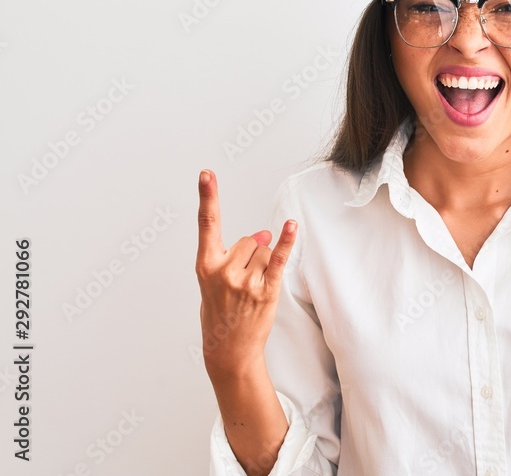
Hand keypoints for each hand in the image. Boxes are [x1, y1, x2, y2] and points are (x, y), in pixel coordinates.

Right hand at [195, 169, 296, 376]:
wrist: (228, 350)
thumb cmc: (220, 313)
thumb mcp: (216, 282)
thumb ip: (234, 254)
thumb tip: (263, 233)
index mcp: (205, 266)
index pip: (207, 225)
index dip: (207, 197)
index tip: (206, 174)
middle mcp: (223, 271)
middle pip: (248, 240)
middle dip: (250, 254)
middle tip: (241, 283)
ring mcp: (244, 281)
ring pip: (263, 251)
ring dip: (262, 265)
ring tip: (250, 291)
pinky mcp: (265, 290)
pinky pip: (278, 259)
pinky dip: (287, 242)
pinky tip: (292, 226)